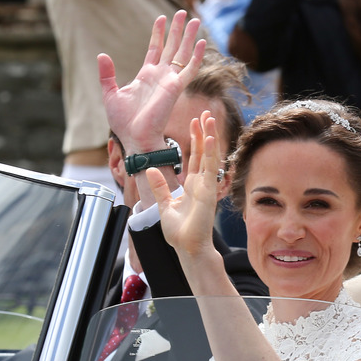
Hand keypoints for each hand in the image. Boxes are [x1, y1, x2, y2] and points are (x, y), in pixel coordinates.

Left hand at [98, 10, 206, 153]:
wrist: (135, 137)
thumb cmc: (124, 122)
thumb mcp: (110, 93)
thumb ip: (107, 74)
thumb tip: (102, 55)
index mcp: (146, 76)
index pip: (155, 49)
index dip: (159, 33)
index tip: (161, 18)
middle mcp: (161, 76)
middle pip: (172, 47)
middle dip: (178, 30)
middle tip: (183, 13)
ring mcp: (170, 81)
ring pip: (183, 54)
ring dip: (189, 37)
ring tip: (195, 20)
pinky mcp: (176, 87)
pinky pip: (190, 69)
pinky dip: (197, 56)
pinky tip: (202, 42)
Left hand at [147, 111, 221, 257]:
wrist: (186, 248)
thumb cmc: (179, 232)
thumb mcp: (164, 205)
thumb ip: (159, 186)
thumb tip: (150, 169)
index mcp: (192, 185)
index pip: (195, 157)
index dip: (195, 139)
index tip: (195, 122)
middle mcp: (201, 183)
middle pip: (204, 152)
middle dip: (204, 132)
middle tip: (205, 113)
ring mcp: (206, 187)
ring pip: (209, 156)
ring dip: (209, 136)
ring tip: (209, 117)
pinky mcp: (208, 192)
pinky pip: (210, 169)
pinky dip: (210, 153)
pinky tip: (209, 138)